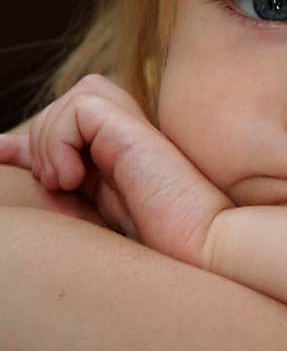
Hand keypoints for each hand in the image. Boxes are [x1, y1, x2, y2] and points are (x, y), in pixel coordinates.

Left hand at [0, 74, 231, 264]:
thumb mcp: (93, 218)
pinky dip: (62, 140)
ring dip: (54, 138)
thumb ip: (64, 187)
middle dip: (44, 140)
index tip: (1, 153)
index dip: (33, 142)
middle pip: (73, 104)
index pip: (73, 126)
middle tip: (57, 185)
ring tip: (67, 182)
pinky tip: (75, 178)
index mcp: (129, 160)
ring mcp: (139, 133)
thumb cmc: (157, 252)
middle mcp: (136, 140)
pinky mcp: (136, 131)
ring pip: (79, 96)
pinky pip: (81, 106)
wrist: (203, 253)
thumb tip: (11, 156)